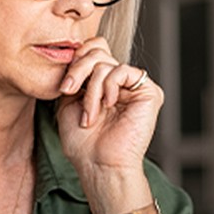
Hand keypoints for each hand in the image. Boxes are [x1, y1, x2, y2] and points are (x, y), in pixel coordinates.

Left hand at [56, 37, 163, 187]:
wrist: (98, 164)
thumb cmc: (82, 141)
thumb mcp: (69, 101)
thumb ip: (76, 74)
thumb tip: (77, 50)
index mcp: (103, 82)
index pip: (94, 48)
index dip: (77, 57)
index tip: (65, 83)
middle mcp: (120, 81)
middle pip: (97, 51)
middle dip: (78, 70)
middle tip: (68, 91)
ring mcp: (134, 86)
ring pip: (105, 63)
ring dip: (91, 90)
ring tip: (89, 114)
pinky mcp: (148, 91)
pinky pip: (122, 71)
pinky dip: (108, 87)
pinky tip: (108, 105)